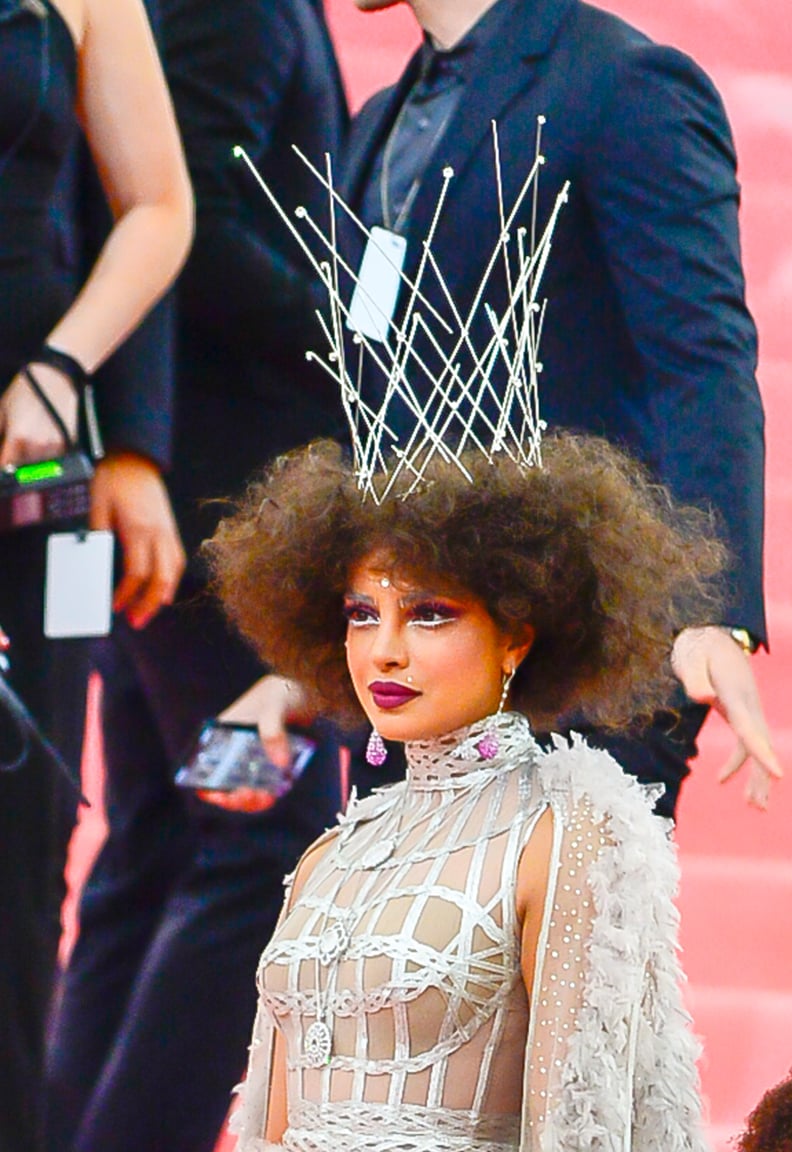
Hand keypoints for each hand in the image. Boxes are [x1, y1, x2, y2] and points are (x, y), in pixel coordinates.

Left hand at [0, 367, 77, 466]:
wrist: (55, 378)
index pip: (6, 466)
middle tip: (16, 457)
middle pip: (25, 471)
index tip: (4, 469)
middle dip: (18, 467)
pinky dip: (48, 458)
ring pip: (42, 469)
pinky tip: (43, 447)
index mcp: (18, 438)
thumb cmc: (26, 391)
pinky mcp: (68, 443)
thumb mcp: (2, 409)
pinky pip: (56, 460)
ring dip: (34, 465)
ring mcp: (55, 446)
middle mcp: (37, 446)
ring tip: (30, 451)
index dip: (4, 469)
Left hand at [90, 452, 185, 628]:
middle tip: (136, 621)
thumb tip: (94, 563)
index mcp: (139, 529)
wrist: (136, 459)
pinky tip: (164, 589)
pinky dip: (172, 579)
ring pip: (175, 571)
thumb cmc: (115, 480)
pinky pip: (177, 560)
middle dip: (150, 604)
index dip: (127, 593)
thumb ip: (98, 534)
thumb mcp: (97, 505)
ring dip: (164, 595)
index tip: (114, 606)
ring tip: (150, 610)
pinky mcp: (171, 529)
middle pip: (162, 578)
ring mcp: (168, 531)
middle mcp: (158, 533)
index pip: (137, 572)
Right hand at [198, 676, 309, 812]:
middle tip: (246, 794)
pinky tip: (275, 793)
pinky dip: (267, 795)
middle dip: (231, 797)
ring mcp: (250, 762)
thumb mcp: (277, 704)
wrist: (304, 696)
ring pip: (242, 790)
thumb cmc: (282, 694)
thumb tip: (280, 764)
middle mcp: (232, 751)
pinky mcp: (269, 769)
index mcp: (221, 733)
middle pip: (222, 783)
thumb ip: (274, 729)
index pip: (202, 763)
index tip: (215, 791)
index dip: (204, 782)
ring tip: (264, 797)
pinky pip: (263, 789)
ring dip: (250, 801)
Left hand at [671, 626, 781, 808]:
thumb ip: (694, 677)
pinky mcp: (739, 713)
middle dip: (762, 774)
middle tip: (757, 804)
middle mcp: (748, 704)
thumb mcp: (691, 656)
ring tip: (753, 806)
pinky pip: (745, 743)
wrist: (709, 634)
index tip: (778, 774)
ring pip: (757, 748)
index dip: (762, 753)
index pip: (750, 729)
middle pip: (759, 744)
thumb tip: (701, 697)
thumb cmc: (698, 645)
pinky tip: (722, 781)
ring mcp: (747, 709)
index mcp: (736, 694)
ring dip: (756, 776)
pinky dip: (738, 764)